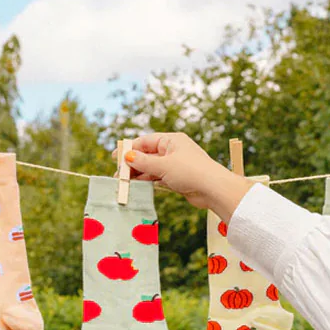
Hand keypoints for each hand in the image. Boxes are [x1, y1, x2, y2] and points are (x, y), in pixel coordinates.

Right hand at [124, 132, 252, 217]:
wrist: (213, 189)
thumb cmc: (190, 172)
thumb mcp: (163, 165)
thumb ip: (143, 162)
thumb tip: (127, 156)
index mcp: (172, 140)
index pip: (145, 141)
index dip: (130, 149)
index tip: (115, 156)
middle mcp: (173, 150)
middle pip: (147, 155)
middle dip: (132, 164)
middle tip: (118, 174)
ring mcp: (176, 165)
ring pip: (152, 168)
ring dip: (139, 174)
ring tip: (124, 182)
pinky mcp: (178, 179)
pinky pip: (158, 178)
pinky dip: (148, 181)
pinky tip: (137, 186)